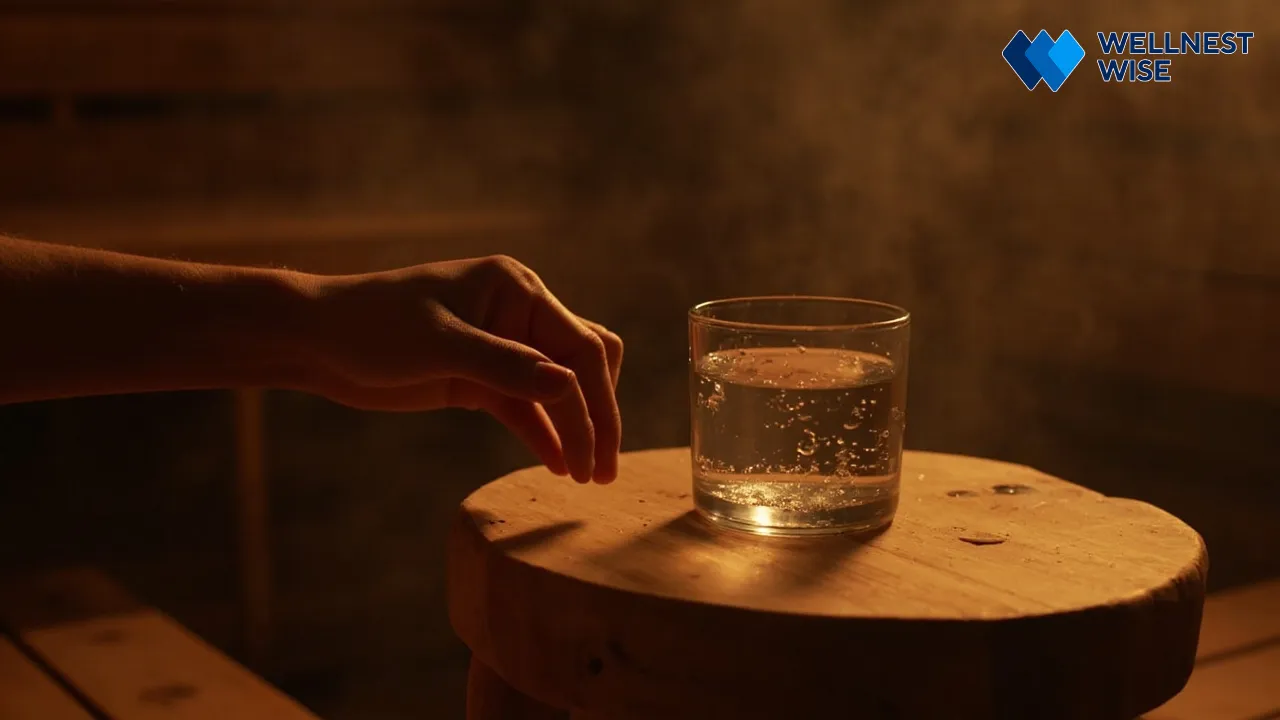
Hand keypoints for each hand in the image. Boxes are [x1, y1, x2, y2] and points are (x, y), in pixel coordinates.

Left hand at [299, 255, 622, 483]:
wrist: (317, 339)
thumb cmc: (373, 326)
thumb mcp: (439, 343)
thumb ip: (504, 363)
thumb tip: (569, 385)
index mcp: (517, 289)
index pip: (580, 346)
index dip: (597, 401)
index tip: (599, 452)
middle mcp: (518, 314)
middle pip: (581, 367)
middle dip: (596, 417)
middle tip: (602, 473)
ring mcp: (500, 349)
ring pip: (560, 390)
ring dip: (575, 429)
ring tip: (586, 478)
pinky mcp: (479, 380)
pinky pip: (526, 409)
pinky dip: (545, 435)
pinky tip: (558, 465)